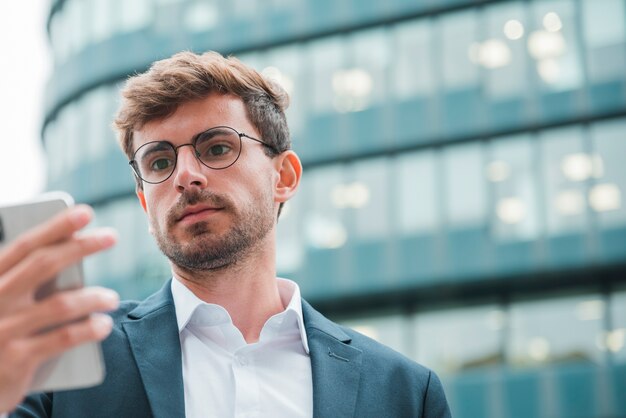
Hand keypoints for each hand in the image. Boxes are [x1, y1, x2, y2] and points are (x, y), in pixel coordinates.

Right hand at [0, 205, 118, 412]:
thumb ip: (26, 280)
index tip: (84, 212)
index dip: (56, 227)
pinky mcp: (16, 359)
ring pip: (60, 304)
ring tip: (112, 298)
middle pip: (44, 265)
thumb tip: (72, 250)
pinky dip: (89, 329)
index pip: (25, 246)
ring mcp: (4, 329)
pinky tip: (103, 325)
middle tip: (111, 236)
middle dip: (81, 246)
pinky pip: (63, 339)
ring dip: (94, 297)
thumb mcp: (3, 301)